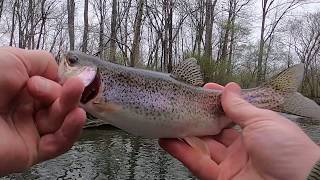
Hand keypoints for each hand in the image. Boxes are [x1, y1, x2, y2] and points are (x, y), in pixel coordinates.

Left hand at [0, 47, 85, 175]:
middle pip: (61, 104)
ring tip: (75, 96)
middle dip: (67, 94)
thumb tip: (61, 74)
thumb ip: (43, 62)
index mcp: (21, 89)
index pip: (55, 87)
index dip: (64, 83)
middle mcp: (26, 109)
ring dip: (71, 109)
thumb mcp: (15, 59)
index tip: (70, 78)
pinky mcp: (31, 151)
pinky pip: (58, 144)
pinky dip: (71, 131)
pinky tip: (77, 117)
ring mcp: (29, 130)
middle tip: (69, 86)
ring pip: (62, 122)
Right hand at [159, 82, 319, 179]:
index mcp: (255, 131)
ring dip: (184, 136)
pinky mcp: (220, 179)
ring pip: (202, 147)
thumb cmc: (287, 148)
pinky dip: (181, 153)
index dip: (217, 104)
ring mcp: (230, 164)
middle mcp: (241, 148)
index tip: (202, 91)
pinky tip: (168, 141)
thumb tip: (228, 88)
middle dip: (197, 119)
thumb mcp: (263, 121)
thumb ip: (240, 108)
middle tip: (180, 106)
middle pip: (213, 132)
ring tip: (168, 122)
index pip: (231, 115)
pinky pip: (197, 164)